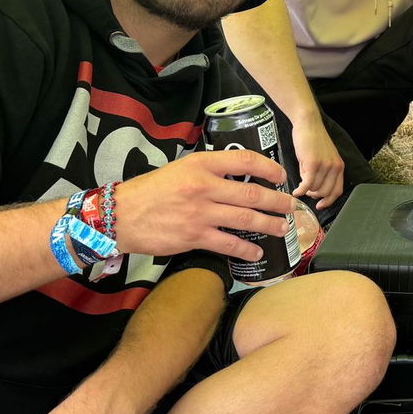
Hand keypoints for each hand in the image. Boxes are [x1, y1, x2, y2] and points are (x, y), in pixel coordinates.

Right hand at [109, 149, 294, 259]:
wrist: (120, 216)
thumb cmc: (150, 191)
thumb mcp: (179, 169)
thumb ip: (207, 171)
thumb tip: (237, 178)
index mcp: (201, 164)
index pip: (244, 161)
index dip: (268, 168)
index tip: (281, 175)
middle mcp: (203, 187)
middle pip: (251, 194)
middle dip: (277, 201)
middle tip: (291, 206)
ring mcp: (200, 213)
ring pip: (245, 220)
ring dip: (269, 225)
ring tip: (283, 228)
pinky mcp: (194, 236)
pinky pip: (228, 243)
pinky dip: (246, 249)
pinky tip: (256, 252)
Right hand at [291, 112, 345, 207]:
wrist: (308, 123)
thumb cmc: (312, 139)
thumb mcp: (322, 158)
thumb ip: (320, 174)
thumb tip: (311, 189)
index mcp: (339, 166)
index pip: (337, 191)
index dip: (328, 200)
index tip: (320, 205)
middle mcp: (335, 167)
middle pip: (325, 192)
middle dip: (314, 195)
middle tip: (306, 190)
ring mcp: (325, 166)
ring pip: (314, 189)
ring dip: (306, 189)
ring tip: (300, 182)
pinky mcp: (313, 164)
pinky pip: (307, 185)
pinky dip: (300, 190)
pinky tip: (296, 190)